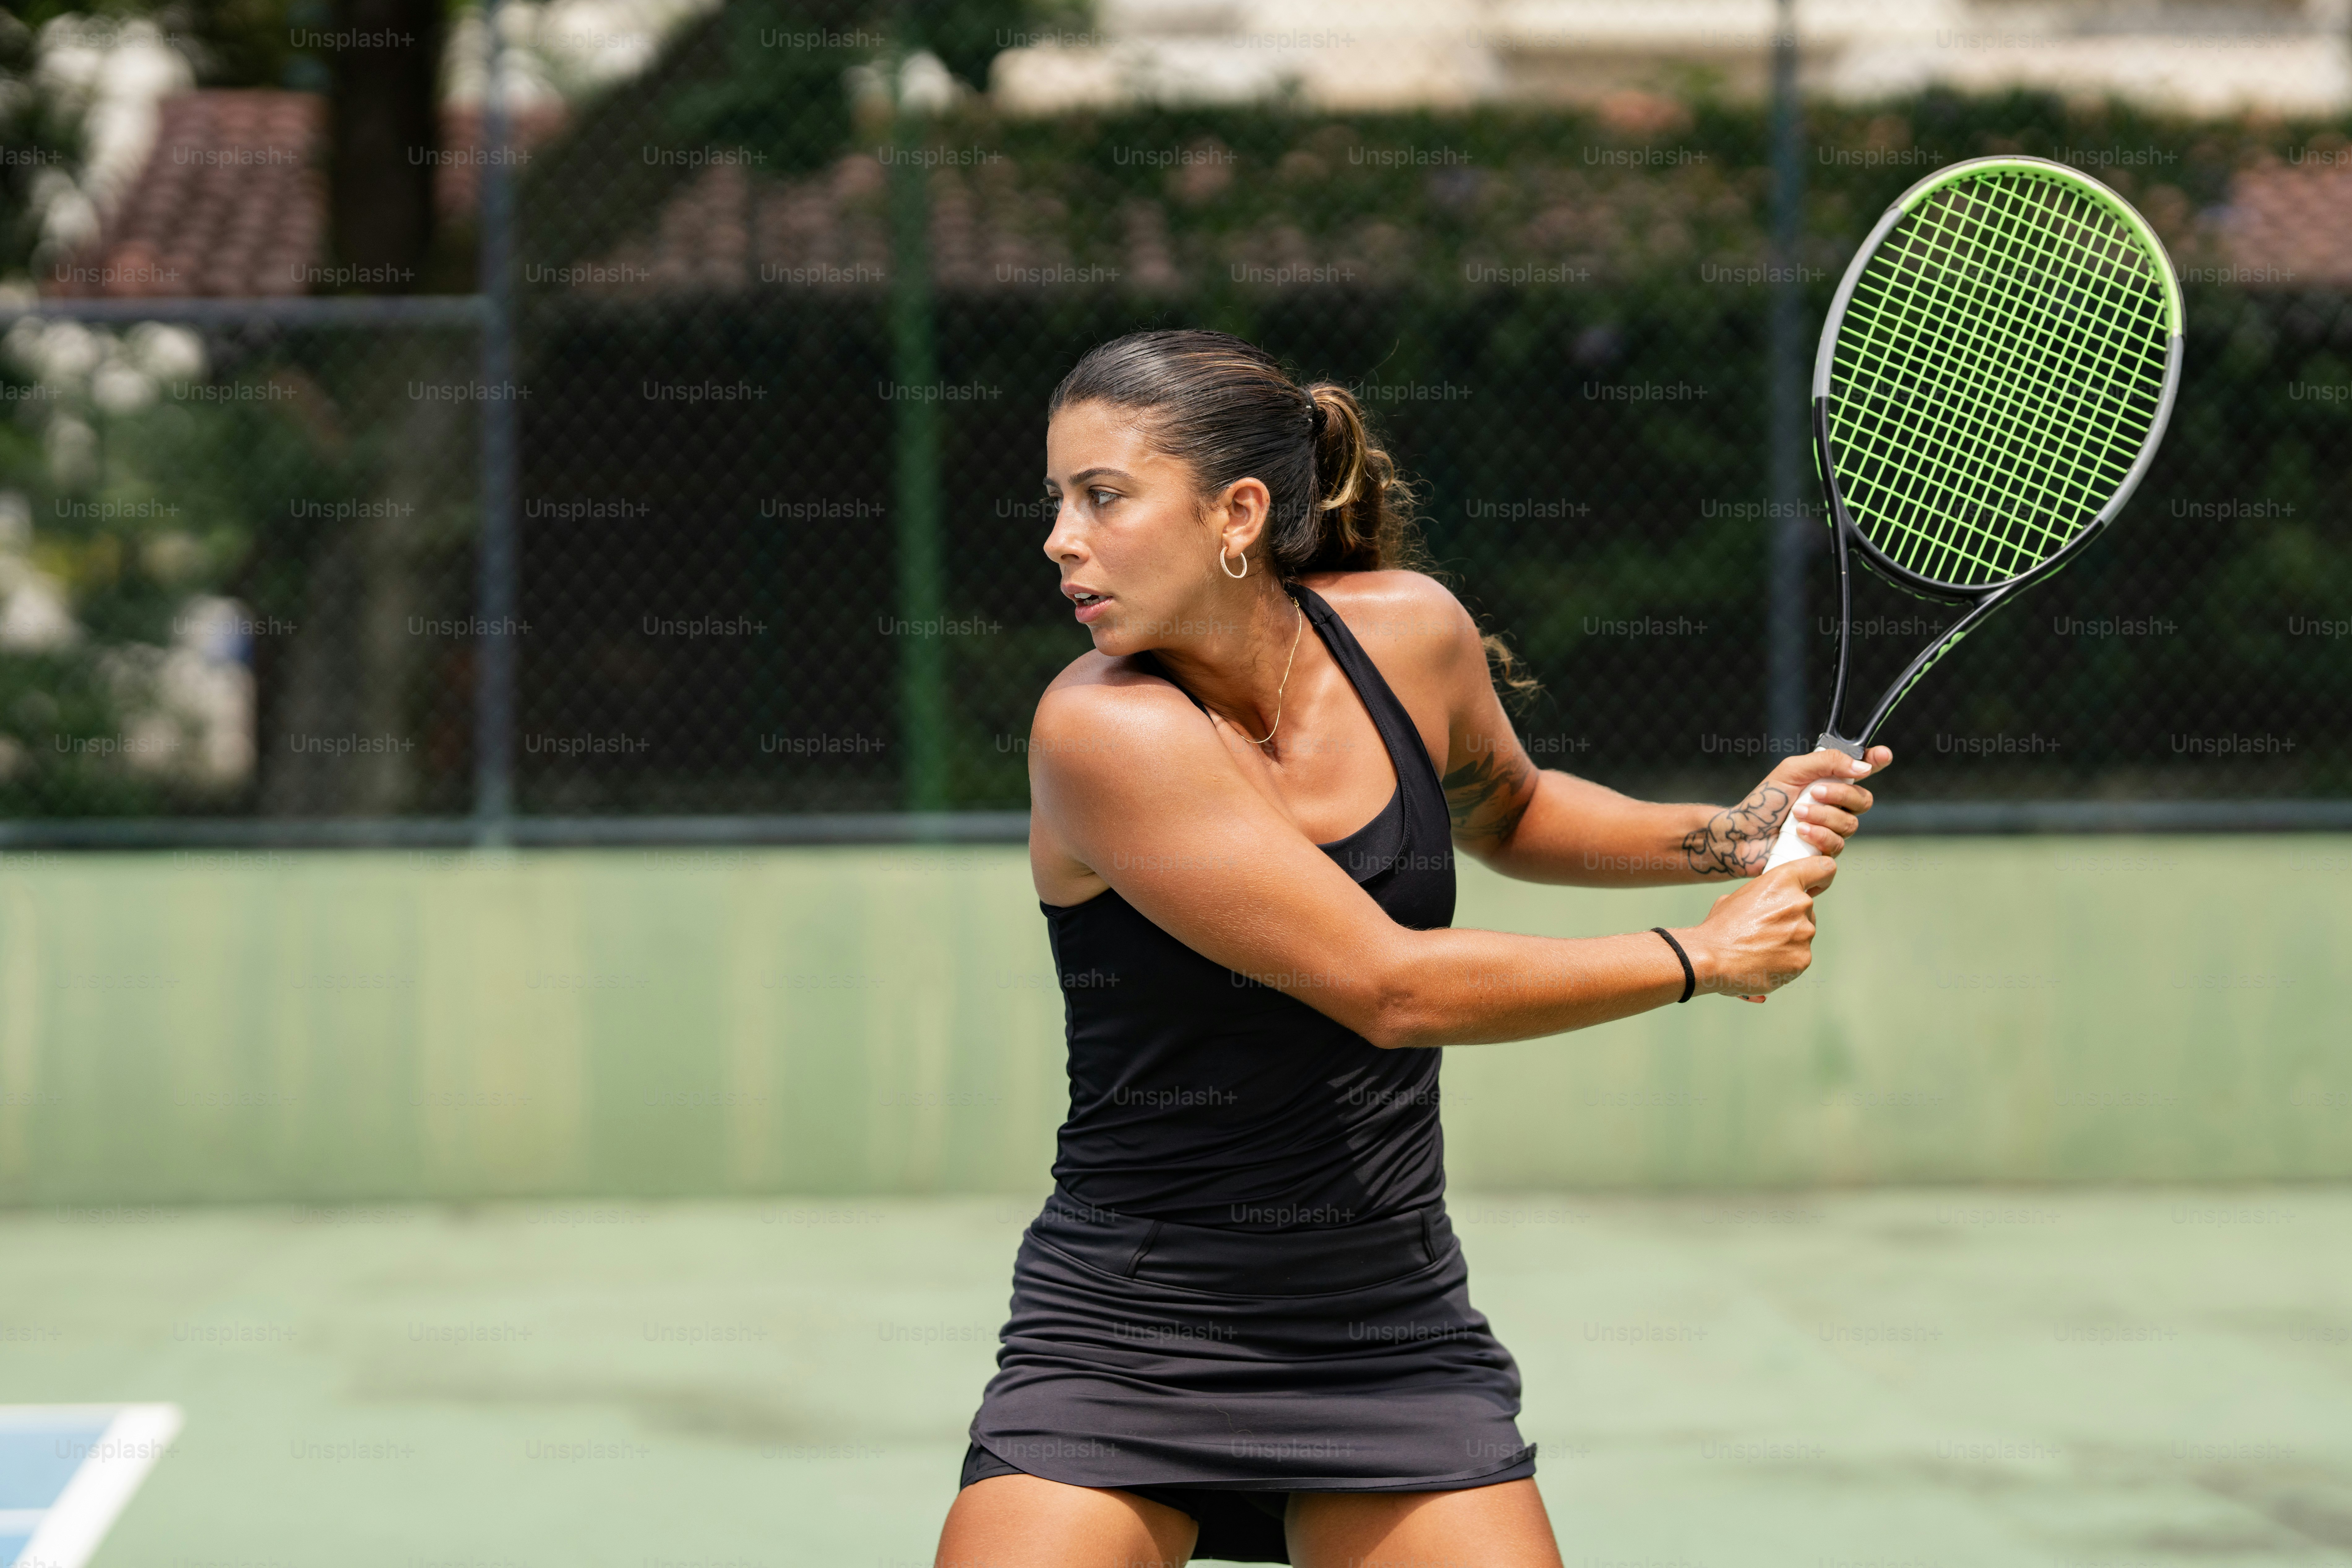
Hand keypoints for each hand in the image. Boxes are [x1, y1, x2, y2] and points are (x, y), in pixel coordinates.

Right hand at [1674, 853, 1835, 1004]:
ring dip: (1787, 940)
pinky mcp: (1803, 958)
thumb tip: (1767, 905)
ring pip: (1803, 933)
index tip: (1815, 886)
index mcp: (1783, 880)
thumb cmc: (1719, 927)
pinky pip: (1799, 956)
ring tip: (1759, 948)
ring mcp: (1804, 932)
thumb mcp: (1738, 897)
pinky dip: (1785, 960)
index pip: (1823, 868)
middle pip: (1806, 908)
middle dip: (1790, 917)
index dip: (1821, 877)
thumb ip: (1763, 896)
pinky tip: (1764, 962)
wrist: (1710, 958)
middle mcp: (1799, 903)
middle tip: (1764, 929)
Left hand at [1765, 744, 1891, 864]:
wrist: (1744, 833)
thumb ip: (1827, 762)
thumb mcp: (1792, 771)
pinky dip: (1818, 835)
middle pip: (1864, 800)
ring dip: (1823, 816)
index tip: (1882, 756)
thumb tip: (1862, 767)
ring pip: (1850, 824)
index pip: (1862, 770)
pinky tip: (1800, 832)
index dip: (1876, 762)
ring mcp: (1831, 830)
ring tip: (1797, 814)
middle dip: (1840, 795)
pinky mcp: (1823, 852)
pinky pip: (1837, 844)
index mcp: (1829, 781)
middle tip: (1813, 793)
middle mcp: (1835, 805)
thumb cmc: (1766, 801)